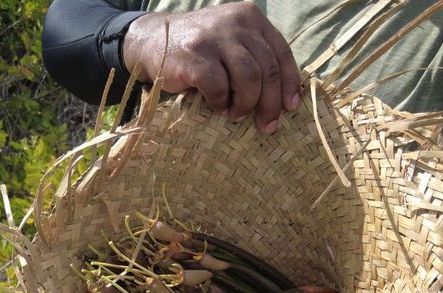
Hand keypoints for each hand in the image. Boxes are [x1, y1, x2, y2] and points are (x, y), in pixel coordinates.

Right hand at [123, 3, 300, 133]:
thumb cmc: (199, 51)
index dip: (289, 83)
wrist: (153, 42)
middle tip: (266, 125)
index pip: (280, 53)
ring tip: (237, 114)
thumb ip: (254, 57)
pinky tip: (216, 107)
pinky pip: (219, 87)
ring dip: (245, 104)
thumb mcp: (231, 43)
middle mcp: (235, 23)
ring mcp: (214, 38)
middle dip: (270, 103)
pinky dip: (220, 103)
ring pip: (248, 79)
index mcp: (250, 18)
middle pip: (266, 69)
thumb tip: (282, 97)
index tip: (290, 107)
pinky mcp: (195, 56)